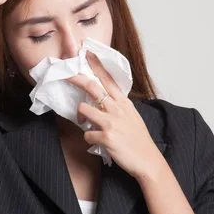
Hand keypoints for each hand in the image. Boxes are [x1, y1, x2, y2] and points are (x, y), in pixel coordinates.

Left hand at [66, 51, 162, 178]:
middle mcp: (117, 109)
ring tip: (92, 126)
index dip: (97, 65)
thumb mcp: (132, 117)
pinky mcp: (106, 137)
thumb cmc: (139, 140)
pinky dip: (90, 140)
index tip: (87, 53)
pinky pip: (87, 135)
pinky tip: (100, 143)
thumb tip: (104, 101)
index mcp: (123, 103)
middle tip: (65, 74)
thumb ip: (118, 107)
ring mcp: (111, 122)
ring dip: (83, 118)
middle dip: (76, 78)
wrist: (148, 161)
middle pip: (92, 87)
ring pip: (84, 109)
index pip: (108, 79)